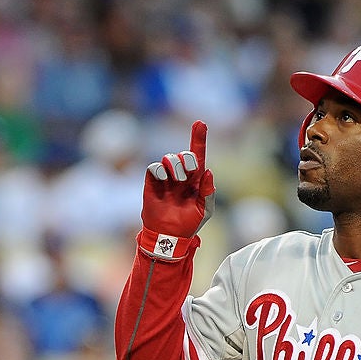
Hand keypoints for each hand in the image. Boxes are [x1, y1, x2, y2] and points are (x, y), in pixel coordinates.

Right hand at [141, 120, 215, 238]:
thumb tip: (207, 171)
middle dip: (188, 159)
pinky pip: (154, 167)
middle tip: (189, 174)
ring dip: (176, 165)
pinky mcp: (152, 182)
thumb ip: (208, 191)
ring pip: (169, 158)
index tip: (200, 123)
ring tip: (179, 181)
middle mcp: (180, 175)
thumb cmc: (189, 224)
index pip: (197, 155)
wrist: (170, 236)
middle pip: (184, 155)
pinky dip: (160, 169)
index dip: (198, 139)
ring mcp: (166, 178)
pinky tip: (165, 179)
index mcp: (195, 180)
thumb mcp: (205, 209)